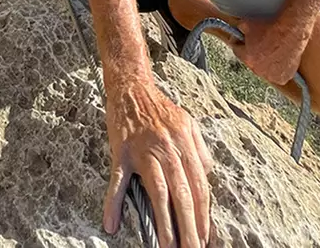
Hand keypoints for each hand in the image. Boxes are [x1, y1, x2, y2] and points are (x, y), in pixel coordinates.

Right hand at [105, 79, 213, 247]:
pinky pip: (117, 181)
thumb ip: (200, 150)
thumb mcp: (189, 124)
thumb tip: (207, 174)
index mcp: (187, 146)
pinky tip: (111, 224)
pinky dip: (113, 203)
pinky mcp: (121, 152)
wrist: (132, 87)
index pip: (199, 188)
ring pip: (158, 193)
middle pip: (183, 195)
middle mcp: (169, 150)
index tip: (205, 238)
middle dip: (189, 228)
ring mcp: (145, 152)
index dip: (203, 216)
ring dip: (164, 225)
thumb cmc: (160, 108)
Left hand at [234, 13, 312, 87]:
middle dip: (254, 53)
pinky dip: (279, 69)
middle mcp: (258, 70)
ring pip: (265, 70)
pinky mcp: (283, 77)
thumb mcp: (249, 24)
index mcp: (248, 59)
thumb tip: (239, 29)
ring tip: (273, 51)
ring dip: (266, 63)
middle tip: (261, 44)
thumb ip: (240, 28)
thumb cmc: (272, 28)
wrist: (292, 31)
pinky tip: (281, 58)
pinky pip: (277, 75)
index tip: (243, 40)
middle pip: (251, 61)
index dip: (239, 43)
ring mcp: (271, 75)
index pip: (237, 51)